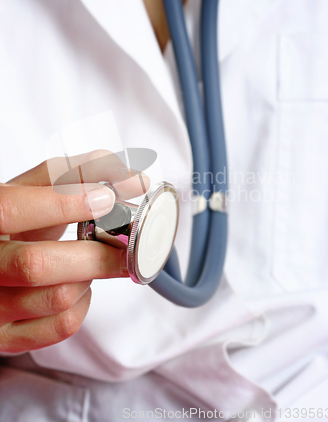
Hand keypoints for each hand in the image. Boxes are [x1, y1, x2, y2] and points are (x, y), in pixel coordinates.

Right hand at [0, 150, 148, 353]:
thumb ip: (78, 174)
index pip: (11, 210)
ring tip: (93, 261)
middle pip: (36, 265)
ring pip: (57, 298)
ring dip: (89, 277)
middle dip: (95, 253)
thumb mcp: (35, 191)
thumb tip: (131, 176)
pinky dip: (84, 304)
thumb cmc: (19, 221)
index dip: (61, 203)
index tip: (106, 198)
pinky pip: (61, 326)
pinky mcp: (8, 336)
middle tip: (129, 243)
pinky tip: (80, 286)